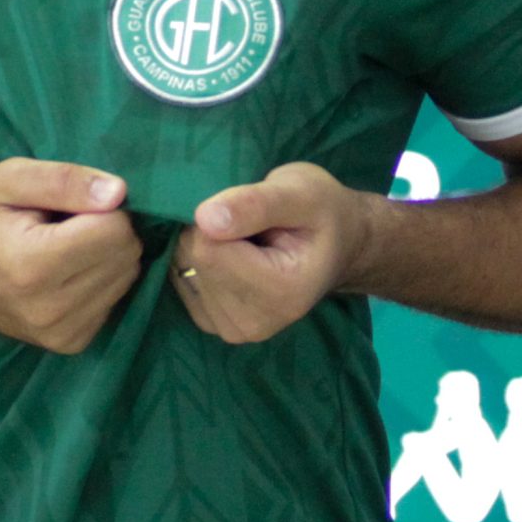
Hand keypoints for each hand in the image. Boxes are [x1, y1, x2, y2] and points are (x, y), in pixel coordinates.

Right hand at [0, 158, 141, 353]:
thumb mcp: (8, 179)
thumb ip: (63, 180)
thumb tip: (119, 192)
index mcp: (31, 265)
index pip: (115, 230)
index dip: (101, 205)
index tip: (69, 203)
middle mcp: (49, 309)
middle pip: (126, 255)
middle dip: (107, 228)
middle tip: (64, 223)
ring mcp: (60, 333)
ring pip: (126, 277)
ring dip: (105, 254)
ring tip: (61, 246)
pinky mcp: (70, 344)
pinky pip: (115, 298)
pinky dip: (99, 278)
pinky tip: (65, 271)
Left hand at [172, 162, 372, 344]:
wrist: (340, 244)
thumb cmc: (323, 211)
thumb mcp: (300, 192)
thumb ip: (255, 204)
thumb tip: (204, 218)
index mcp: (280, 294)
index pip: (208, 247)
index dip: (220, 216)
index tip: (253, 211)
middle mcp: (253, 324)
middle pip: (193, 258)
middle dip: (211, 230)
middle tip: (253, 226)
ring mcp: (232, 330)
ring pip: (182, 267)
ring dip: (206, 245)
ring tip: (248, 242)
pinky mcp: (214, 325)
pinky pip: (181, 279)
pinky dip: (200, 261)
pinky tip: (234, 256)